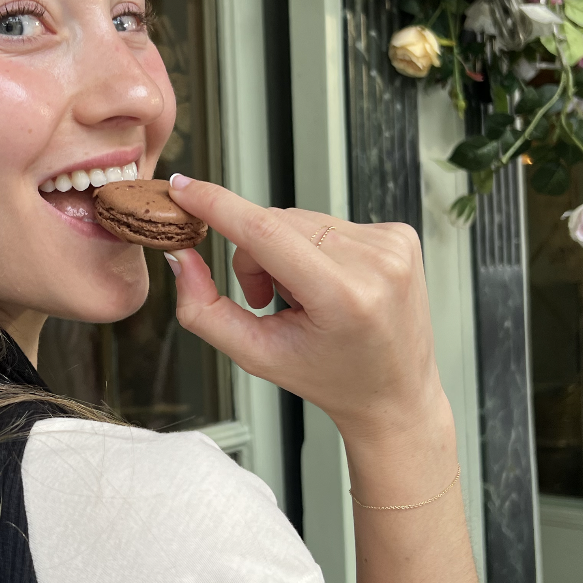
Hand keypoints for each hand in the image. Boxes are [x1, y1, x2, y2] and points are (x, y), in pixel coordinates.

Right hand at [166, 177, 444, 443]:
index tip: (183, 188)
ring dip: (285, 250)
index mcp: (344, 297)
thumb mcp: (257, 355)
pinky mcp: (402, 233)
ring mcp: (393, 244)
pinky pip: (330, 221)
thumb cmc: (331, 379)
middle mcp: (376, 263)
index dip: (217, 205)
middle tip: (263, 299)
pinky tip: (329, 284)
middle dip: (254, 254)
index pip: (265, 231)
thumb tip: (181, 257)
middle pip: (276, 222)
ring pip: (300, 218)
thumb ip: (205, 310)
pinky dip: (315, 248)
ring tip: (302, 298)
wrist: (395, 394)